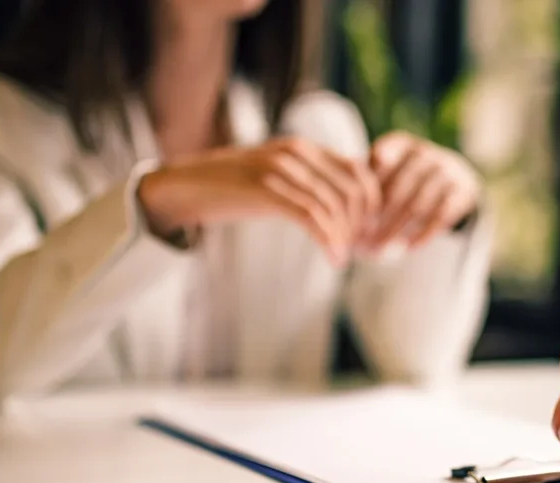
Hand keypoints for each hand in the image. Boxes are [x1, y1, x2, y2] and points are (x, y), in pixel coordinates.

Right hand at [137, 137, 380, 264]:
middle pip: (353, 190)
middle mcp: (296, 153)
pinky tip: (333, 258)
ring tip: (344, 258)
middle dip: (363, 225)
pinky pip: (311, 217)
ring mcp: (279, 169)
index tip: (369, 232)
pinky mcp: (264, 190)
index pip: (360, 171)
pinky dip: (328, 241)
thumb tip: (349, 207)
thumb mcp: (278, 178)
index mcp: (305, 148)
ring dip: (346, 238)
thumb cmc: (235, 189)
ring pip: (334, 206)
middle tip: (360, 250)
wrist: (185, 185)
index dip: (373, 204)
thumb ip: (310, 183)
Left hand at [363, 131, 480, 251]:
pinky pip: (440, 216)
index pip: (380, 162)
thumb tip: (342, 209)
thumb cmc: (406, 177)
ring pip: (417, 205)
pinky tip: (406, 248)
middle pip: (397, 189)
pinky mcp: (463, 191)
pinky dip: (422, 234)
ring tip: (379, 250)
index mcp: (403, 143)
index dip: (366, 188)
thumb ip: (366, 180)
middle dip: (378, 218)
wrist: (454, 179)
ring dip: (395, 230)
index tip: (352, 212)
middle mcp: (427, 152)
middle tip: (361, 240)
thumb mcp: (387, 171)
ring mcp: (447, 171)